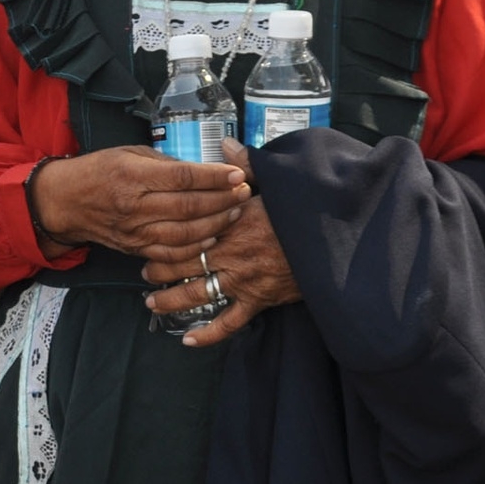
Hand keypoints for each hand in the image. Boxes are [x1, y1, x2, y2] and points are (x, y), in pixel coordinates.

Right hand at [26, 145, 248, 263]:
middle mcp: (134, 206)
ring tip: (235, 212)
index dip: (213, 177)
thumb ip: (166, 163)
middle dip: (223, 200)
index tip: (237, 173)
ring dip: (216, 224)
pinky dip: (195, 247)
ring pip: (184, 233)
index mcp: (131, 175)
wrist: (64, 202)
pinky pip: (171, 253)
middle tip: (245, 192)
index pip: (182, 177)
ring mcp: (134, 231)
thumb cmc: (98, 171)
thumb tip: (204, 170)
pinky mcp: (135, 248)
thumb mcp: (129, 153)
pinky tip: (213, 236)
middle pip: (189, 207)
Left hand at [141, 140, 300, 346]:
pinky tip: (189, 340)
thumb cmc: (306, 210)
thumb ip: (246, 166)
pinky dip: (208, 334)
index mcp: (231, 221)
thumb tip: (226, 143)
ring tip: (153, 303)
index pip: (187, 230)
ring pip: (196, 293)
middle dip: (159, 269)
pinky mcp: (258, 301)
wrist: (338, 241)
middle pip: (183, 262)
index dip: (165, 237)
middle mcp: (231, 251)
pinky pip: (229, 323)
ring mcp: (243, 279)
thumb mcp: (276, 182)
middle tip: (145, 271)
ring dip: (171, 300)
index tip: (150, 236)